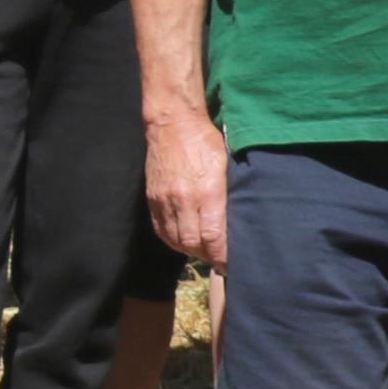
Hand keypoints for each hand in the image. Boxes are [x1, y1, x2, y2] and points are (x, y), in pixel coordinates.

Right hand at [146, 104, 229, 266]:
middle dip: (207, 256)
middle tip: (219, 261)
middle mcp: (184, 200)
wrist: (173, 124)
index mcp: (207, 192)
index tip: (230, 264)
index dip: (221, 256)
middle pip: (193, 244)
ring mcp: (165, 200)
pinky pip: (160, 229)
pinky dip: (172, 240)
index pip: (213, 236)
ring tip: (203, 252)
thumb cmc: (206, 141)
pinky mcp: (152, 198)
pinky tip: (183, 241)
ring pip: (175, 240)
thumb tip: (236, 221)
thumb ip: (228, 195)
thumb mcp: (226, 165)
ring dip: (190, 251)